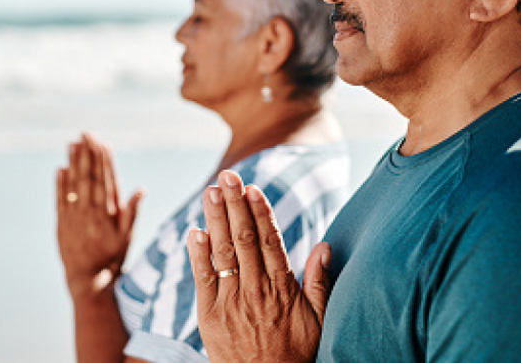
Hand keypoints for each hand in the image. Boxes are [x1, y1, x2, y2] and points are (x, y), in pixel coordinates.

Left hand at [57, 133, 142, 300]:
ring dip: (73, 163)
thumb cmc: (112, 257)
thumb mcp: (127, 236)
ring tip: (73, 143)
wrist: (89, 280)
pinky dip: (60, 184)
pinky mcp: (61, 223)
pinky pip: (60, 199)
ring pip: (74, 185)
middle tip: (86, 134)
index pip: (106, 182)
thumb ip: (132, 212)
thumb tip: (141, 189)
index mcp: (108, 215)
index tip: (103, 143)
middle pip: (89, 178)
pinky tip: (61, 168)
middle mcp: (90, 214)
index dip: (104, 161)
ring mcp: (74, 218)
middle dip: (88, 154)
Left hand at [187, 170, 331, 362]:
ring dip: (215, 220)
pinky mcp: (209, 315)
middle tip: (228, 176)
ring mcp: (231, 302)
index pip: (270, 240)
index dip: (260, 211)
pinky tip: (195, 231)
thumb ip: (320, 282)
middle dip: (234, 204)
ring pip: (223, 252)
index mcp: (282, 288)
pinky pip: (203, 278)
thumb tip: (325, 246)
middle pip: (244, 238)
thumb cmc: (296, 353)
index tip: (252, 188)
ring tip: (210, 192)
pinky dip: (198, 254)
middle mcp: (256, 290)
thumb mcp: (319, 321)